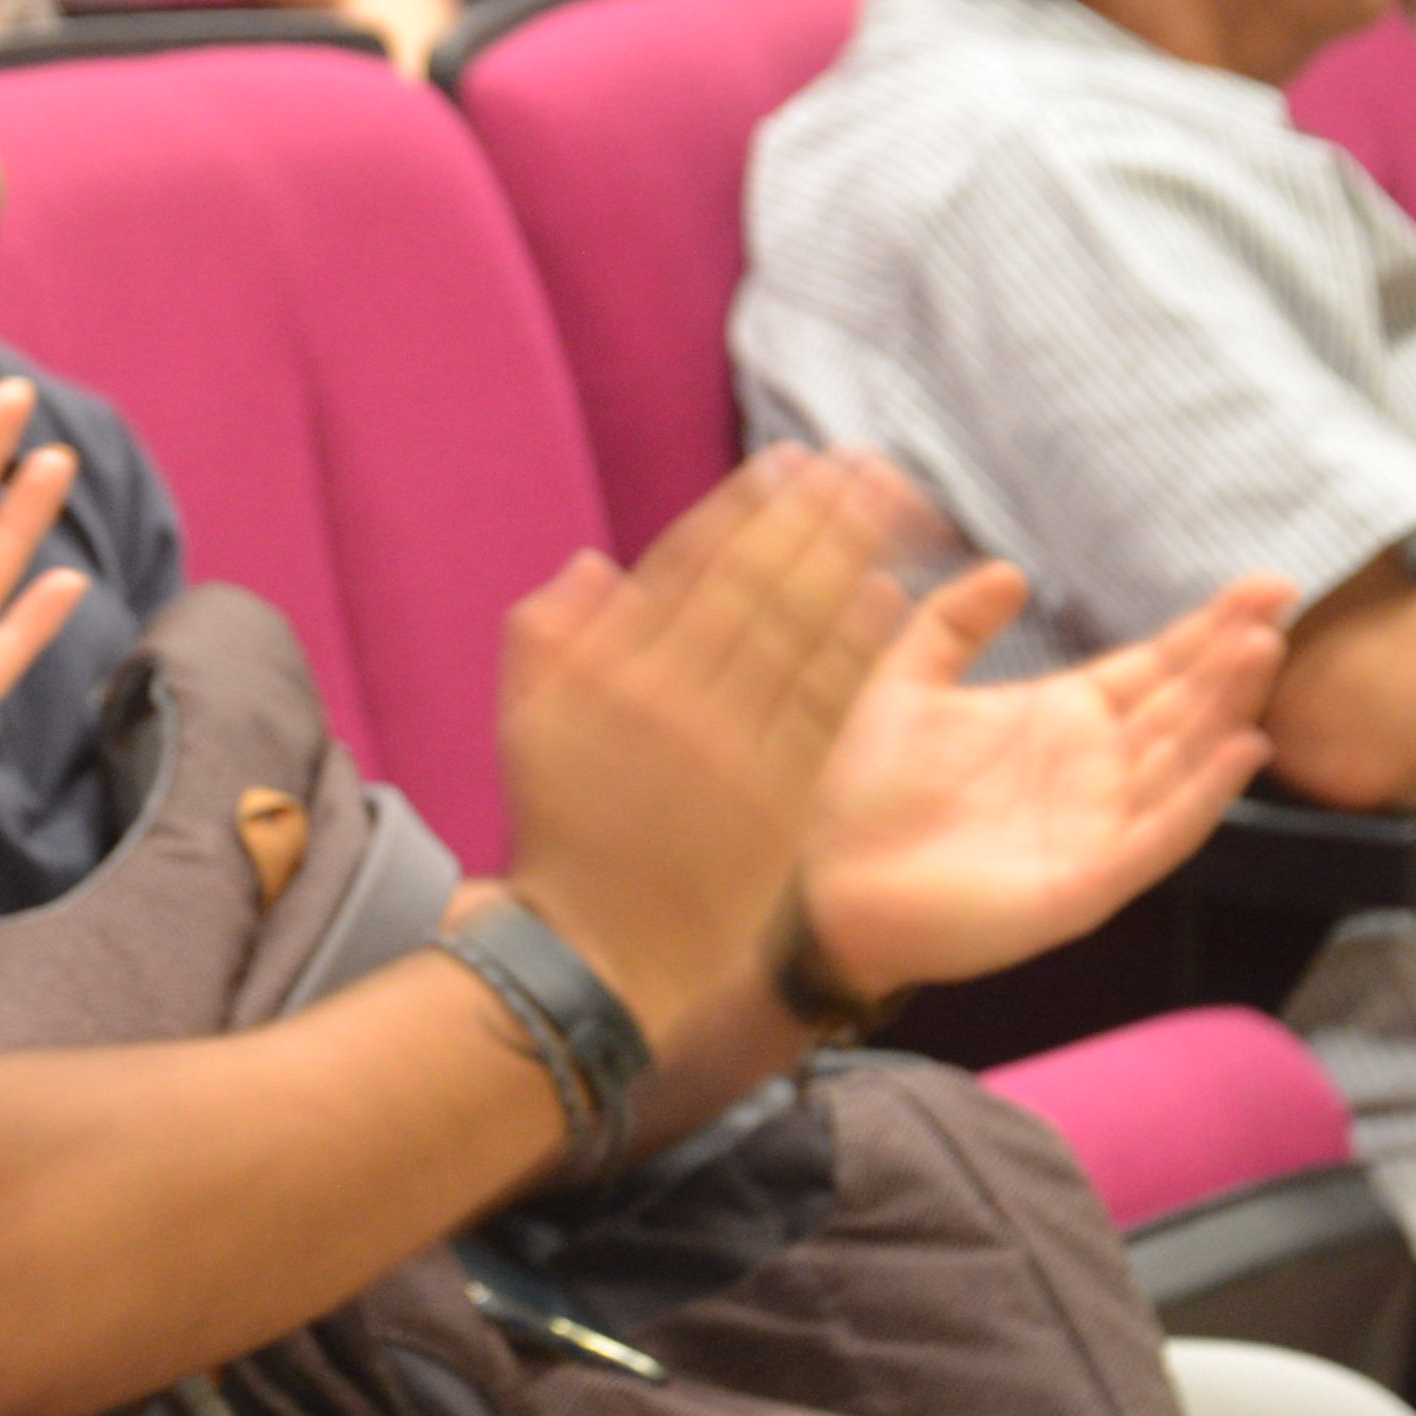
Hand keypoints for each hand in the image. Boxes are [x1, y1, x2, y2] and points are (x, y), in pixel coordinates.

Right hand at [492, 448, 907, 1031]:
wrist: (598, 953)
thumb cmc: (560, 830)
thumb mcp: (524, 725)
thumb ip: (546, 634)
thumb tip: (598, 562)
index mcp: (611, 673)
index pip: (693, 566)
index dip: (747, 506)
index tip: (789, 462)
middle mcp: (675, 701)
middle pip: (760, 584)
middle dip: (815, 515)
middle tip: (862, 463)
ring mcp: (733, 752)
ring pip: (802, 633)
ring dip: (852, 558)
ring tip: (890, 505)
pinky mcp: (781, 800)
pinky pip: (829, 706)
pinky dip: (861, 648)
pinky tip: (892, 600)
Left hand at [799, 567, 1287, 998]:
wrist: (833, 888)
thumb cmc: (869, 794)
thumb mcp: (906, 685)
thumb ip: (952, 623)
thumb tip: (1011, 569)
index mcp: (1063, 717)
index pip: (1155, 666)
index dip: (1206, 628)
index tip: (1263, 587)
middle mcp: (1097, 768)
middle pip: (1182, 703)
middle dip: (1229, 656)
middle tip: (1278, 606)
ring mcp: (1100, 824)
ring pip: (1183, 758)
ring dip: (1225, 708)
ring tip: (1260, 652)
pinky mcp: (1092, 880)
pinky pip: (1161, 833)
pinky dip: (1203, 794)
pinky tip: (1242, 750)